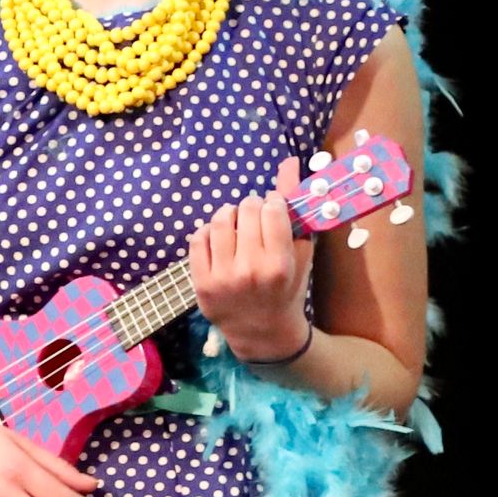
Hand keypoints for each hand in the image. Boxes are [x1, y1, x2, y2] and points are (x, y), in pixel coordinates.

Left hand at [188, 156, 314, 361]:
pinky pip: (198, 239)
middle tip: (255, 217)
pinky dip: (208, 231)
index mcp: (280, 264)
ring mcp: (223, 278)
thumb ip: (295, 209)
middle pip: (247, 210)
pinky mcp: (201, 284)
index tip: (273, 210)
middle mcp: (250, 271)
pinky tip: (219, 239)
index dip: (273, 203)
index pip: (272, 209)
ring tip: (236, 223)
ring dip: (230, 214)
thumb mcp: (299, 254)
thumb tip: (288, 162)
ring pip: (220, 220)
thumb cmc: (287, 290)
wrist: (263, 334)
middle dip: (252, 207)